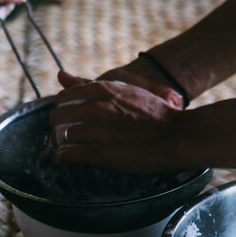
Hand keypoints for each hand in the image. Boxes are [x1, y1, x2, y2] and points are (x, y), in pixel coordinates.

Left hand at [47, 69, 183, 173]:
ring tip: (66, 151)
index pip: (62, 98)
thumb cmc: (155, 114)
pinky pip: (65, 156)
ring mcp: (96, 131)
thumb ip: (88, 84)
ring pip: (58, 137)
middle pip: (56, 117)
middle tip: (66, 137)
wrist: (178, 136)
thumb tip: (60, 74)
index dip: (63, 110)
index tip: (69, 119)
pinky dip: (61, 160)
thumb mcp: (123, 90)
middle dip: (58, 128)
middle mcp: (96, 108)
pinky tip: (65, 162)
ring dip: (59, 146)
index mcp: (102, 90)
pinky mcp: (98, 154)